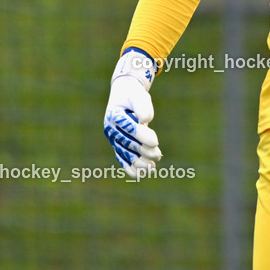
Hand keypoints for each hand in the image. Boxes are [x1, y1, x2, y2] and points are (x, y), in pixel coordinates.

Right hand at [103, 49, 161, 177]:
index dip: (142, 135)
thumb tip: (146, 120)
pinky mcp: (117, 143)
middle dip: (144, 151)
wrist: (124, 95)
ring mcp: (113, 137)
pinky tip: (138, 175)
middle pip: (128, 142)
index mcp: (114, 114)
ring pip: (125, 152)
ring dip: (138, 162)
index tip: (156, 142)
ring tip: (152, 168)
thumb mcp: (139, 95)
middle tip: (158, 156)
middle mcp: (111, 128)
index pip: (130, 127)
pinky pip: (121, 156)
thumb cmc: (133, 94)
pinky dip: (129, 166)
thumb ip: (142, 106)